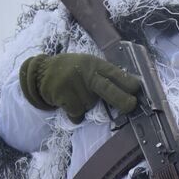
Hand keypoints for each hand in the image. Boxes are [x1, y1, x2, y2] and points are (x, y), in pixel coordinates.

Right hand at [19, 53, 140, 123]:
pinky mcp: (63, 95)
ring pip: (90, 105)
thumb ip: (103, 76)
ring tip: (75, 94)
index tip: (138, 89)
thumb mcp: (88, 66)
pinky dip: (75, 114)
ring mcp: (74, 84)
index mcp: (95, 64)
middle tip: (131, 105)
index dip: (127, 81)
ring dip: (86, 105)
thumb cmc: (72, 71)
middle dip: (121, 98)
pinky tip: (68, 102)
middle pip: (107, 88)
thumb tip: (128, 93)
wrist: (41, 72)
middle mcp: (86, 73)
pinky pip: (77, 113)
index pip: (114, 73)